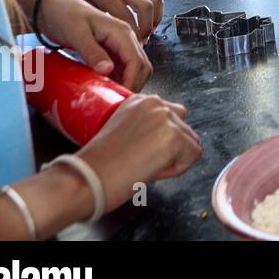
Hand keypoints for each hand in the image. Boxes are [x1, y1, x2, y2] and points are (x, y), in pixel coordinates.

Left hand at [36, 0, 152, 90]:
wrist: (54, 7)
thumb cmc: (64, 16)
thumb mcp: (76, 34)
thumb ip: (92, 52)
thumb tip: (108, 70)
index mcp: (121, 32)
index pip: (137, 61)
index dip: (133, 81)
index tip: (121, 97)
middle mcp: (126, 37)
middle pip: (142, 65)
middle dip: (135, 84)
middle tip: (118, 101)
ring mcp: (120, 44)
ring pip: (136, 67)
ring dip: (129, 82)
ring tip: (113, 95)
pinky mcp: (113, 49)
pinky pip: (125, 66)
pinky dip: (121, 78)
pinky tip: (109, 86)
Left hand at [67, 0, 163, 41]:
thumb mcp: (83, 2)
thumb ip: (97, 19)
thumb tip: (108, 37)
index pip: (125, 17)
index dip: (131, 34)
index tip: (130, 45)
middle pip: (145, 9)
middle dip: (146, 29)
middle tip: (140, 41)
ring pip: (154, 2)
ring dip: (154, 21)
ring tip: (147, 32)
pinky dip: (157, 12)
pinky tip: (150, 21)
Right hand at [77, 94, 201, 209]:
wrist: (86, 178)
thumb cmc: (97, 164)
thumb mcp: (122, 131)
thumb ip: (144, 126)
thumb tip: (160, 140)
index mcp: (141, 100)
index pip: (169, 118)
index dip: (157, 141)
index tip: (137, 152)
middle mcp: (156, 103)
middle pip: (183, 127)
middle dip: (170, 147)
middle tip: (143, 161)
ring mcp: (167, 118)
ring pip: (190, 142)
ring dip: (174, 159)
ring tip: (145, 166)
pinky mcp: (175, 136)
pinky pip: (193, 155)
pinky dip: (178, 169)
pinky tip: (153, 170)